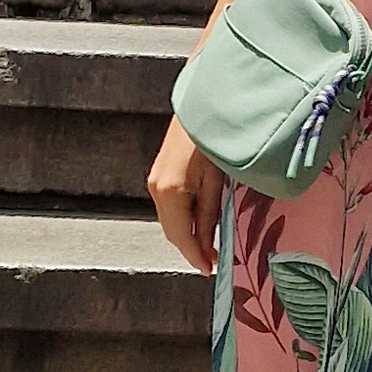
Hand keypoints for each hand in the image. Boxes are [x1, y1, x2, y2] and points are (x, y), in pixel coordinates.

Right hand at [147, 113, 224, 272]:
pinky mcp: (158, 173)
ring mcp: (154, 180)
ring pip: (169, 221)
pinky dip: (181, 218)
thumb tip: (207, 246)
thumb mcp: (216, 179)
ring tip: (207, 243)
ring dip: (186, 234)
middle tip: (211, 260)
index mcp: (170, 191)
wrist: (203, 102)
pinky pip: (168, 207)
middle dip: (190, 248)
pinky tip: (197, 220)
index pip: (181, 236)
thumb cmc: (213, 136)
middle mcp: (156, 188)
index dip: (195, 256)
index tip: (209, 269)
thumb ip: (209, 215)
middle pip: (171, 231)